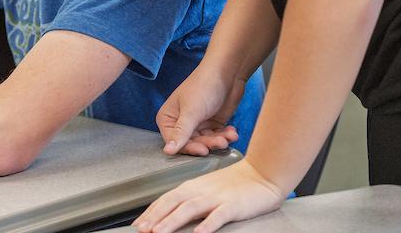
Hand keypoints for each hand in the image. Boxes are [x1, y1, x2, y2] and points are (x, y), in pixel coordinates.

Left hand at [133, 159, 284, 232]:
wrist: (262, 173)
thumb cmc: (235, 184)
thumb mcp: (207, 190)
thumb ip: (190, 201)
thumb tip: (171, 214)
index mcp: (193, 187)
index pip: (166, 199)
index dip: (151, 212)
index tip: (138, 224)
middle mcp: (201, 191)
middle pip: (173, 203)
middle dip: (155, 218)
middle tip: (141, 230)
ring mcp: (216, 198)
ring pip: (189, 209)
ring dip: (172, 221)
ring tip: (159, 232)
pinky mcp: (233, 205)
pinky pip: (218, 215)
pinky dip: (207, 224)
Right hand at [157, 64, 243, 155]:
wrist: (227, 72)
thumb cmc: (204, 86)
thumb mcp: (191, 111)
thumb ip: (181, 133)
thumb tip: (167, 152)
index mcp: (169, 117)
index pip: (174, 141)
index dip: (188, 147)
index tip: (203, 150)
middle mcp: (181, 122)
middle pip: (192, 143)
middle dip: (208, 143)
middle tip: (221, 142)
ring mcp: (197, 123)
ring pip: (206, 141)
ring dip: (218, 140)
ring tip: (229, 136)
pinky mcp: (212, 124)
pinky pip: (217, 137)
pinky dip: (225, 136)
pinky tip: (232, 132)